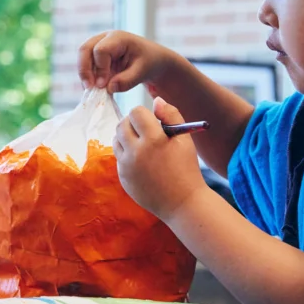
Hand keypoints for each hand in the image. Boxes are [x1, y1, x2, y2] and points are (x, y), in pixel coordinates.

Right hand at [79, 30, 176, 93]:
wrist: (152, 60)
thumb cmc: (150, 62)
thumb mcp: (142, 72)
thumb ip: (127, 80)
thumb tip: (109, 88)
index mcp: (118, 38)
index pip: (101, 50)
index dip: (100, 68)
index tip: (103, 85)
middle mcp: (104, 38)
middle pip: (84, 49)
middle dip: (84, 70)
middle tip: (89, 88)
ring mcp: (98, 46)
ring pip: (82, 58)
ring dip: (85, 75)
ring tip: (93, 91)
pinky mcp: (96, 57)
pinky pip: (86, 66)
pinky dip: (88, 77)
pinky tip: (95, 89)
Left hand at [113, 98, 206, 218]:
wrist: (182, 203)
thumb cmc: (186, 169)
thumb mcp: (185, 139)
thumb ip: (171, 115)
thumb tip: (156, 101)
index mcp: (153, 139)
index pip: (136, 112)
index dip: (144, 114)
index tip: (152, 121)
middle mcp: (136, 152)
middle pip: (122, 124)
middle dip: (132, 123)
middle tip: (144, 130)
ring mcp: (126, 166)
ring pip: (116, 140)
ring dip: (126, 138)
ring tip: (143, 145)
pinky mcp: (122, 177)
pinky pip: (119, 157)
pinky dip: (127, 155)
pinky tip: (143, 162)